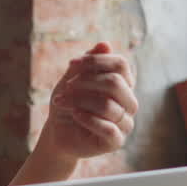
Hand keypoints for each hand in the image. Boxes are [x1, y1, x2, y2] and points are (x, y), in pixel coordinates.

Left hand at [39, 42, 136, 160]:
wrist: (57, 132)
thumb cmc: (67, 103)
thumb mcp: (72, 79)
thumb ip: (88, 63)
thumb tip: (105, 44)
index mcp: (122, 85)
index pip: (121, 64)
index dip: (95, 61)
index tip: (72, 64)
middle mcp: (128, 102)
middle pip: (115, 83)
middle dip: (85, 82)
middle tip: (66, 86)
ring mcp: (125, 123)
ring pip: (107, 105)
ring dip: (78, 100)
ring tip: (61, 101)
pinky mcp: (116, 141)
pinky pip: (108, 127)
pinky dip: (87, 118)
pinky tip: (74, 114)